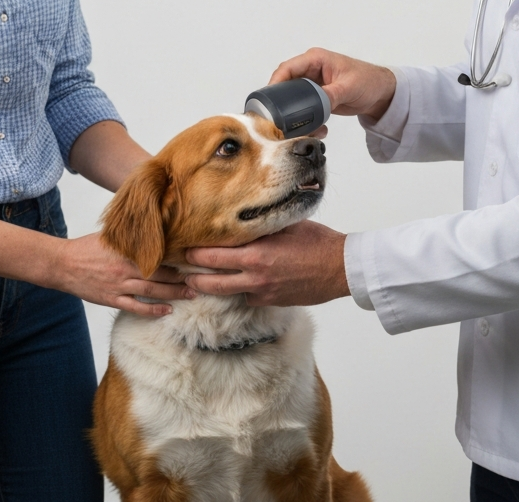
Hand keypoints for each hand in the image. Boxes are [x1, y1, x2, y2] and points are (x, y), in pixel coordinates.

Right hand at [51, 232, 194, 316]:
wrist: (63, 264)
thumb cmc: (87, 247)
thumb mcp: (111, 236)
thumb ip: (131, 236)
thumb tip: (151, 224)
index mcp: (128, 251)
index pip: (160, 254)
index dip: (178, 257)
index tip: (195, 258)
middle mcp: (127, 269)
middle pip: (161, 274)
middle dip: (182, 278)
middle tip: (201, 280)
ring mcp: (120, 286)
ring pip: (153, 291)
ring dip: (174, 293)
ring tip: (191, 295)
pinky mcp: (112, 299)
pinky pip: (136, 307)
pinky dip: (153, 310)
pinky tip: (167, 311)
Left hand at [183, 220, 348, 306]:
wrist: (340, 269)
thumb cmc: (317, 241)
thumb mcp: (287, 224)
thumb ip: (263, 224)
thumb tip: (245, 216)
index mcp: (257, 253)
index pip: (214, 254)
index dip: (195, 252)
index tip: (183, 247)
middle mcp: (255, 275)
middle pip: (212, 279)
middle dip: (192, 275)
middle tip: (178, 270)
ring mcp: (262, 291)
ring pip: (225, 292)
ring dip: (208, 287)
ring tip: (192, 283)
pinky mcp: (271, 301)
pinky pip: (246, 297)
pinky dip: (237, 291)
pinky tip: (231, 284)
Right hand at [269, 48, 395, 122]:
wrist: (381, 94)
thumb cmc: (369, 81)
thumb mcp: (349, 87)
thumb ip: (330, 94)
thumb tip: (315, 103)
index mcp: (315, 59)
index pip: (288, 68)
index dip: (275, 82)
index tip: (269, 100)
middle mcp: (310, 70)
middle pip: (286, 85)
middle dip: (283, 103)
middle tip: (280, 119)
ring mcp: (312, 84)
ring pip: (293, 99)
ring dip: (296, 114)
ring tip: (303, 128)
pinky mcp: (316, 97)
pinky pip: (304, 108)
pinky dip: (307, 119)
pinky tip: (316, 129)